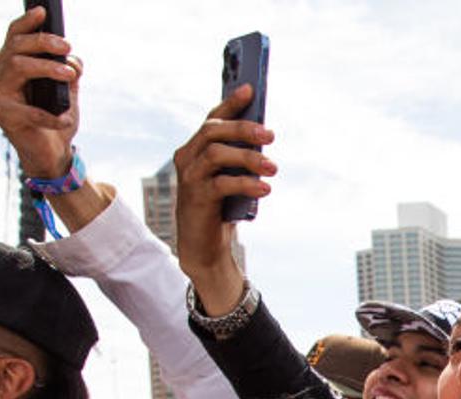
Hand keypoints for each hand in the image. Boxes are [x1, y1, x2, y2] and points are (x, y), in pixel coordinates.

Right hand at [0, 7, 79, 179]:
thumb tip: (72, 59)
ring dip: (46, 68)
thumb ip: (68, 70)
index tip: (43, 12)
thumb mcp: (66, 90)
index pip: (14, 36)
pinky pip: (26, 109)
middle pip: (15, 47)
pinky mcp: (0, 114)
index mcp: (11, 64)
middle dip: (42, 43)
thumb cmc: (56, 118)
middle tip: (66, 47)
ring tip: (69, 75)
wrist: (52, 153)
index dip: (26, 22)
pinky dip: (50, 114)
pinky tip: (64, 119)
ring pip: (17, 66)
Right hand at [171, 87, 273, 314]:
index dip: (230, 103)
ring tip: (273, 167)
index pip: (212, 119)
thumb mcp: (231, 177)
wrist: (204, 246)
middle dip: (243, 128)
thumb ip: (239, 158)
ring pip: (217, 154)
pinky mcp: (196, 198)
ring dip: (248, 157)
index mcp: (195, 149)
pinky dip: (245, 183)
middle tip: (270, 134)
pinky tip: (264, 189)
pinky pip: (222, 183)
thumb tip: (265, 136)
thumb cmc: (220, 208)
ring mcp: (189, 177)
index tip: (251, 90)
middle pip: (213, 131)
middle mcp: (187, 158)